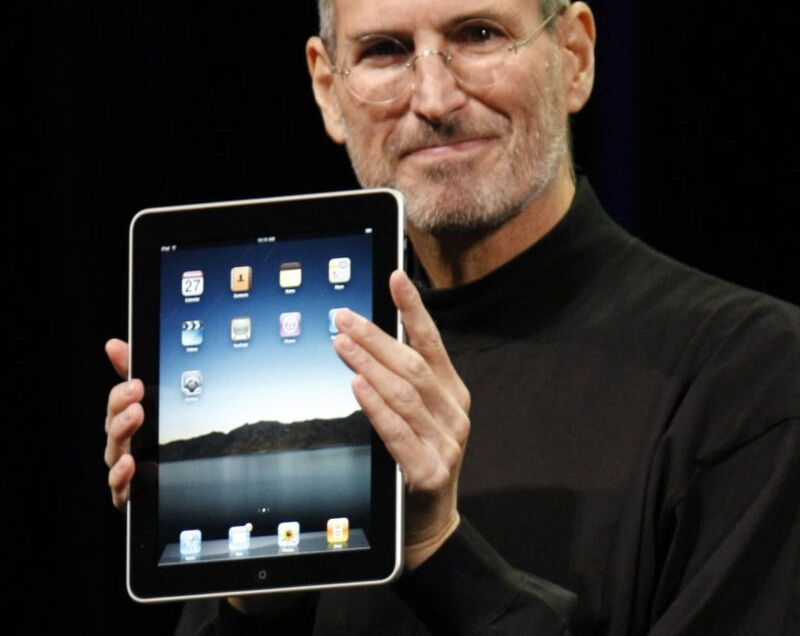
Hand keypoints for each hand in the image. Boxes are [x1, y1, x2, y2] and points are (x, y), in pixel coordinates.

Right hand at [104, 338, 144, 508]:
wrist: (176, 483)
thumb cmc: (157, 440)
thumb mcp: (154, 401)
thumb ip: (133, 372)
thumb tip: (113, 344)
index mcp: (126, 422)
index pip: (118, 405)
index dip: (122, 394)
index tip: (137, 384)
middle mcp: (122, 445)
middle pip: (113, 428)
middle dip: (122, 412)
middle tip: (137, 398)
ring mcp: (124, 470)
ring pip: (115, 454)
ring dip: (123, 436)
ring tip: (135, 420)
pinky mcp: (129, 494)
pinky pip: (121, 488)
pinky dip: (122, 477)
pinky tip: (133, 466)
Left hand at [333, 270, 470, 568]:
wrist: (428, 527)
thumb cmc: (416, 462)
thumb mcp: (418, 417)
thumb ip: (403, 382)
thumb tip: (366, 337)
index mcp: (452, 393)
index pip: (431, 343)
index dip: (413, 309)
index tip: (395, 278)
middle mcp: (454, 412)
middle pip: (412, 365)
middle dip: (375, 337)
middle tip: (343, 317)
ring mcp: (446, 442)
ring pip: (404, 393)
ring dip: (369, 364)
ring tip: (340, 344)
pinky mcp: (430, 471)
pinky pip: (398, 432)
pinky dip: (376, 406)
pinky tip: (356, 386)